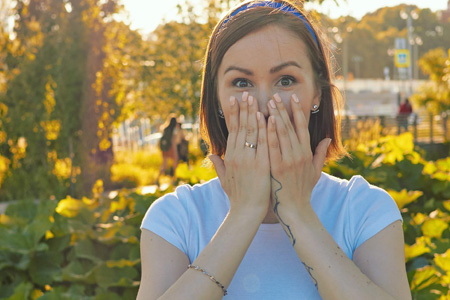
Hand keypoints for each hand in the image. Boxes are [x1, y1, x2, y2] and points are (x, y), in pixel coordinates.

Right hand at [209, 92, 270, 220]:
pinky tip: (266, 118)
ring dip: (253, 114)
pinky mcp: (260, 165)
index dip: (233, 115)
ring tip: (255, 99)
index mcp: (230, 157)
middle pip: (240, 128)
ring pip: (250, 132)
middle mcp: (237, 156)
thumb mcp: (225, 180)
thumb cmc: (237, 197)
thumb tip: (211, 156)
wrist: (246, 212)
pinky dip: (264, 130)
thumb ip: (219, 166)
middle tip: (246, 93)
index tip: (234, 101)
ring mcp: (248, 160)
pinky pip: (262, 144)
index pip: (232, 131)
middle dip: (243, 109)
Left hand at [267, 93, 330, 220]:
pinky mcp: (277, 167)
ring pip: (282, 134)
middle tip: (275, 95)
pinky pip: (273, 147)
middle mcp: (299, 154)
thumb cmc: (303, 190)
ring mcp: (289, 160)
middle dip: (283, 110)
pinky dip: (269, 133)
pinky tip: (265, 121)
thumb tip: (326, 139)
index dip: (298, 112)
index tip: (293, 99)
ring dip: (275, 116)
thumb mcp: (315, 171)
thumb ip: (320, 154)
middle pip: (291, 127)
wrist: (295, 209)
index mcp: (307, 153)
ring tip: (268, 102)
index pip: (303, 128)